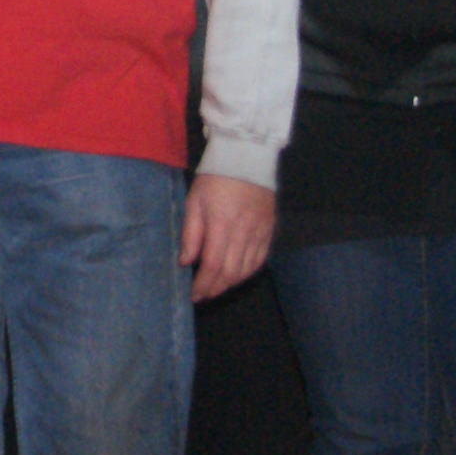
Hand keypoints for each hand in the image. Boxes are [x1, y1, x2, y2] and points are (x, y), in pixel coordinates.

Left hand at [180, 173, 275, 301]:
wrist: (247, 159)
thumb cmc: (214, 179)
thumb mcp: (194, 202)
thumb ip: (191, 234)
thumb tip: (186, 262)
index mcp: (222, 225)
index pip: (214, 265)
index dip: (204, 284)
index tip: (194, 295)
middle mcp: (244, 233)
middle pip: (232, 272)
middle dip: (216, 288)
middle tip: (203, 295)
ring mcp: (260, 233)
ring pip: (247, 269)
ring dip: (231, 283)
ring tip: (216, 287)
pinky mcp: (269, 230)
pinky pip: (260, 259)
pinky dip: (248, 272)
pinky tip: (237, 275)